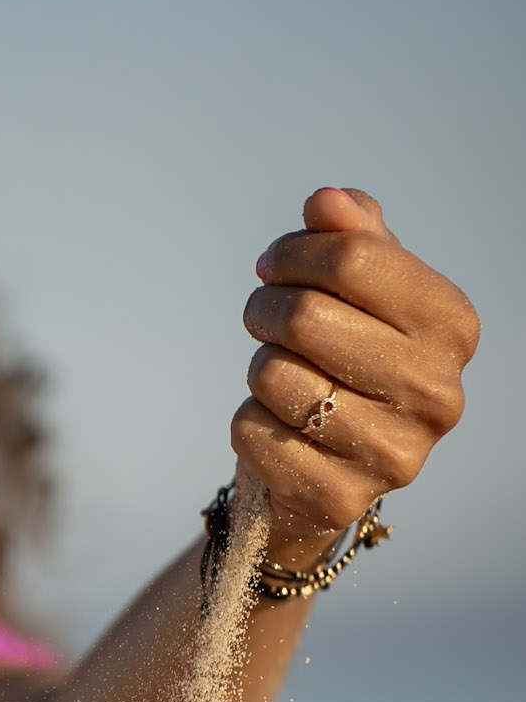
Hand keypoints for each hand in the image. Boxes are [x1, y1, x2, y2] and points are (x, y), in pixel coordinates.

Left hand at [232, 188, 478, 565]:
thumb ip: (353, 235)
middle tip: (263, 318)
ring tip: (280, 377)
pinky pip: (253, 431)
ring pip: (274, 375)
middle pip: (306, 316)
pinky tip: (279, 429)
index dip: (294, 252)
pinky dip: (249, 422)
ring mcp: (393, 455)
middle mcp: (437, 394)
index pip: (354, 256)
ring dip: (259, 368)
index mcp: (452, 326)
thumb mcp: (361, 290)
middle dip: (265, 308)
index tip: (272, 265)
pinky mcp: (338, 499)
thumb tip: (328, 203)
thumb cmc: (347, 360)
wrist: (329, 468)